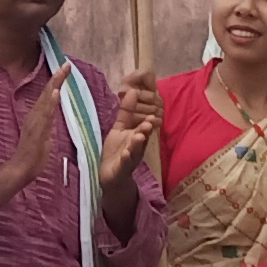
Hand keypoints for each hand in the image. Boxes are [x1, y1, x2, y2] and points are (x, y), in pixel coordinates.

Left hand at [97, 72, 158, 189]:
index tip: (154, 109)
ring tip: (139, 136)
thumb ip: (126, 111)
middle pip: (142, 136)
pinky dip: (126, 158)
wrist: (112, 176)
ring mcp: (130, 158)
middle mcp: (136, 146)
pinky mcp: (122, 168)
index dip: (148, 118)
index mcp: (136, 135)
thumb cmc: (118, 149)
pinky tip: (125, 153)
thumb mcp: (121, 128)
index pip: (143, 125)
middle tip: (150, 122)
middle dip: (145, 129)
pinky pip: (124, 163)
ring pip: (135, 149)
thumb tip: (132, 90)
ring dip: (137, 143)